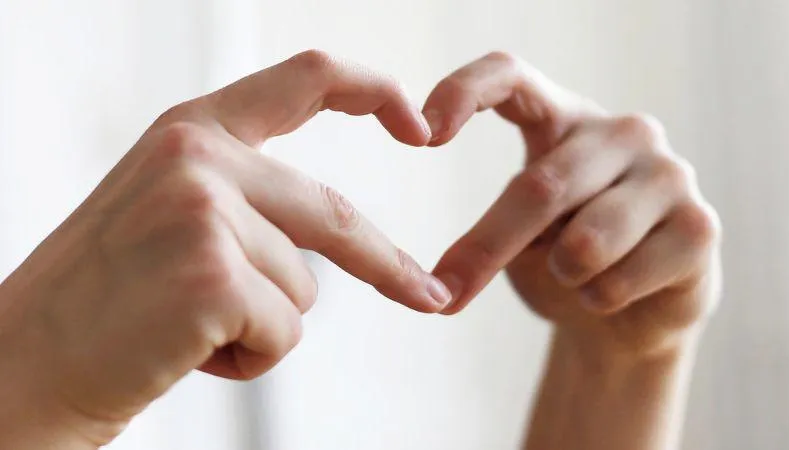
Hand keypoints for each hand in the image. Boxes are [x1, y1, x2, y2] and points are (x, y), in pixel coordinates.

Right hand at [0, 50, 450, 448]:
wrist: (20, 368)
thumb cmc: (103, 302)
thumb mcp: (166, 216)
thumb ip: (242, 199)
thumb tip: (326, 239)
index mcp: (191, 132)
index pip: (305, 80)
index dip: (374, 92)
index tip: (421, 124)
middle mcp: (198, 158)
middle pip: (329, 213)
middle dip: (384, 263)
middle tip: (426, 294)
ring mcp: (204, 212)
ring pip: (304, 287)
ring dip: (263, 323)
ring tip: (185, 329)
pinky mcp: (212, 275)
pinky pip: (284, 331)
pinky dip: (250, 357)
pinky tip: (185, 353)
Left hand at [425, 52, 720, 355]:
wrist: (632, 314)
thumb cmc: (564, 262)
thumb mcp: (520, 236)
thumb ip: (495, 230)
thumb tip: (439, 282)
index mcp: (565, 118)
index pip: (511, 76)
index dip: (465, 92)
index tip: (423, 134)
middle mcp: (622, 132)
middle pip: (540, 186)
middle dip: (487, 248)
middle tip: (448, 289)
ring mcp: (669, 174)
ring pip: (585, 242)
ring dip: (562, 275)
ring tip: (574, 273)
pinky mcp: (701, 226)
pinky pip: (620, 279)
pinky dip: (597, 300)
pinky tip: (614, 291)